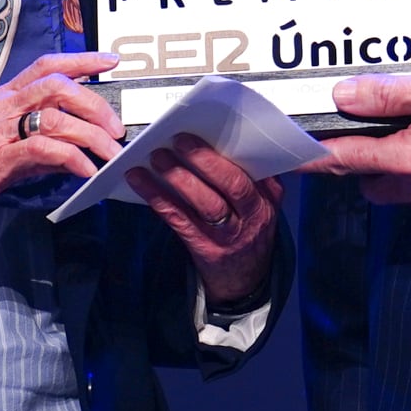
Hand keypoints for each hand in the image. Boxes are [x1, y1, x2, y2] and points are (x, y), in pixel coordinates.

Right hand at [0, 52, 120, 254]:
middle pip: (56, 85)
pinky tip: (86, 171)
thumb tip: (77, 149)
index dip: (81, 60)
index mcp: (1, 99)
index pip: (45, 66)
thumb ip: (41, 145)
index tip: (110, 61)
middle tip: (116, 126)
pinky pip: (44, 149)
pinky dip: (72, 158)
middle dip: (94, 102)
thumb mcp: (6, 152)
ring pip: (55, 116)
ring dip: (92, 135)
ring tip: (110, 153)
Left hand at [127, 137, 281, 307]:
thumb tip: (219, 142)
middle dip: (205, 161)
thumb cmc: (247, 230)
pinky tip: (142, 183)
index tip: (210, 129)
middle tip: (180, 140)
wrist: (244, 281)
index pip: (255, 169)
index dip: (233, 150)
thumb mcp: (260, 204)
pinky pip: (180, 220)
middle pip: (232, 184)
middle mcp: (253, 216)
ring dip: (179, 178)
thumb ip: (250, 178)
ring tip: (157, 158)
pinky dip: (159, 199)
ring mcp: (230, 235)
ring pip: (206, 204)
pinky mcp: (205, 248)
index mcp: (268, 198)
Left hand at [298, 70, 410, 214]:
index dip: (309, 156)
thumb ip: (391, 95)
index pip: (341, 160)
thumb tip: (345, 96)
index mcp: (406, 160)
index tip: (285, 154)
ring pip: (403, 188)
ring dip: (396, 166)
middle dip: (356, 162)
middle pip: (369, 181)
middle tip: (357, 133)